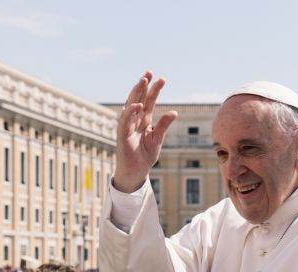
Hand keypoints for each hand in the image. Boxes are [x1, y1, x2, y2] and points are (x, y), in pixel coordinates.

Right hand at [114, 71, 177, 192]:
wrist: (136, 172)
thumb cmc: (145, 156)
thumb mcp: (158, 139)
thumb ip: (164, 125)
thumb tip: (174, 111)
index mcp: (144, 120)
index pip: (149, 101)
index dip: (154, 90)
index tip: (161, 78)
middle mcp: (135, 120)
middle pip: (139, 99)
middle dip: (143, 86)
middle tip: (149, 72)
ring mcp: (127, 126)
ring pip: (131, 106)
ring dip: (136, 93)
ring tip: (143, 81)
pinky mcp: (122, 135)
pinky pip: (125, 121)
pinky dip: (131, 112)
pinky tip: (137, 104)